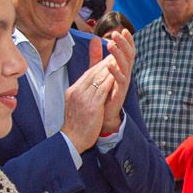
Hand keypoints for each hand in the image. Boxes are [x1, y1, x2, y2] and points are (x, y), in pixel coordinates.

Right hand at [62, 34, 128, 151]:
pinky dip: (110, 80)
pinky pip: (102, 90)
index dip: (100, 63)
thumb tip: (89, 80)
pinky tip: (118, 73)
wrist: (72, 141)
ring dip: (110, 67)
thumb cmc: (76, 124)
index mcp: (73, 90)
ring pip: (99, 78)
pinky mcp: (92, 107)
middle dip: (106, 61)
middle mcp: (77, 92)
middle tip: (118, 51)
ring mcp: (84, 99)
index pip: (88, 73)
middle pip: (93, 72)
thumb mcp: (76, 104)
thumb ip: (84, 91)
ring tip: (120, 58)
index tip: (110, 56)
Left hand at [98, 29, 134, 134]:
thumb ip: (96, 56)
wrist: (103, 114)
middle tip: (117, 33)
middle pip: (129, 55)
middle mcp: (125, 74)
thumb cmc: (102, 91)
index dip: (127, 40)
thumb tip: (94, 38)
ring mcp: (124, 83)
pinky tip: (109, 65)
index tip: (123, 29)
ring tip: (111, 45)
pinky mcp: (120, 93)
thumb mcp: (98, 70)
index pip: (127, 51)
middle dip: (124, 43)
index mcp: (121, 67)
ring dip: (118, 54)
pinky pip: (120, 81)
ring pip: (125, 66)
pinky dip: (115, 72)